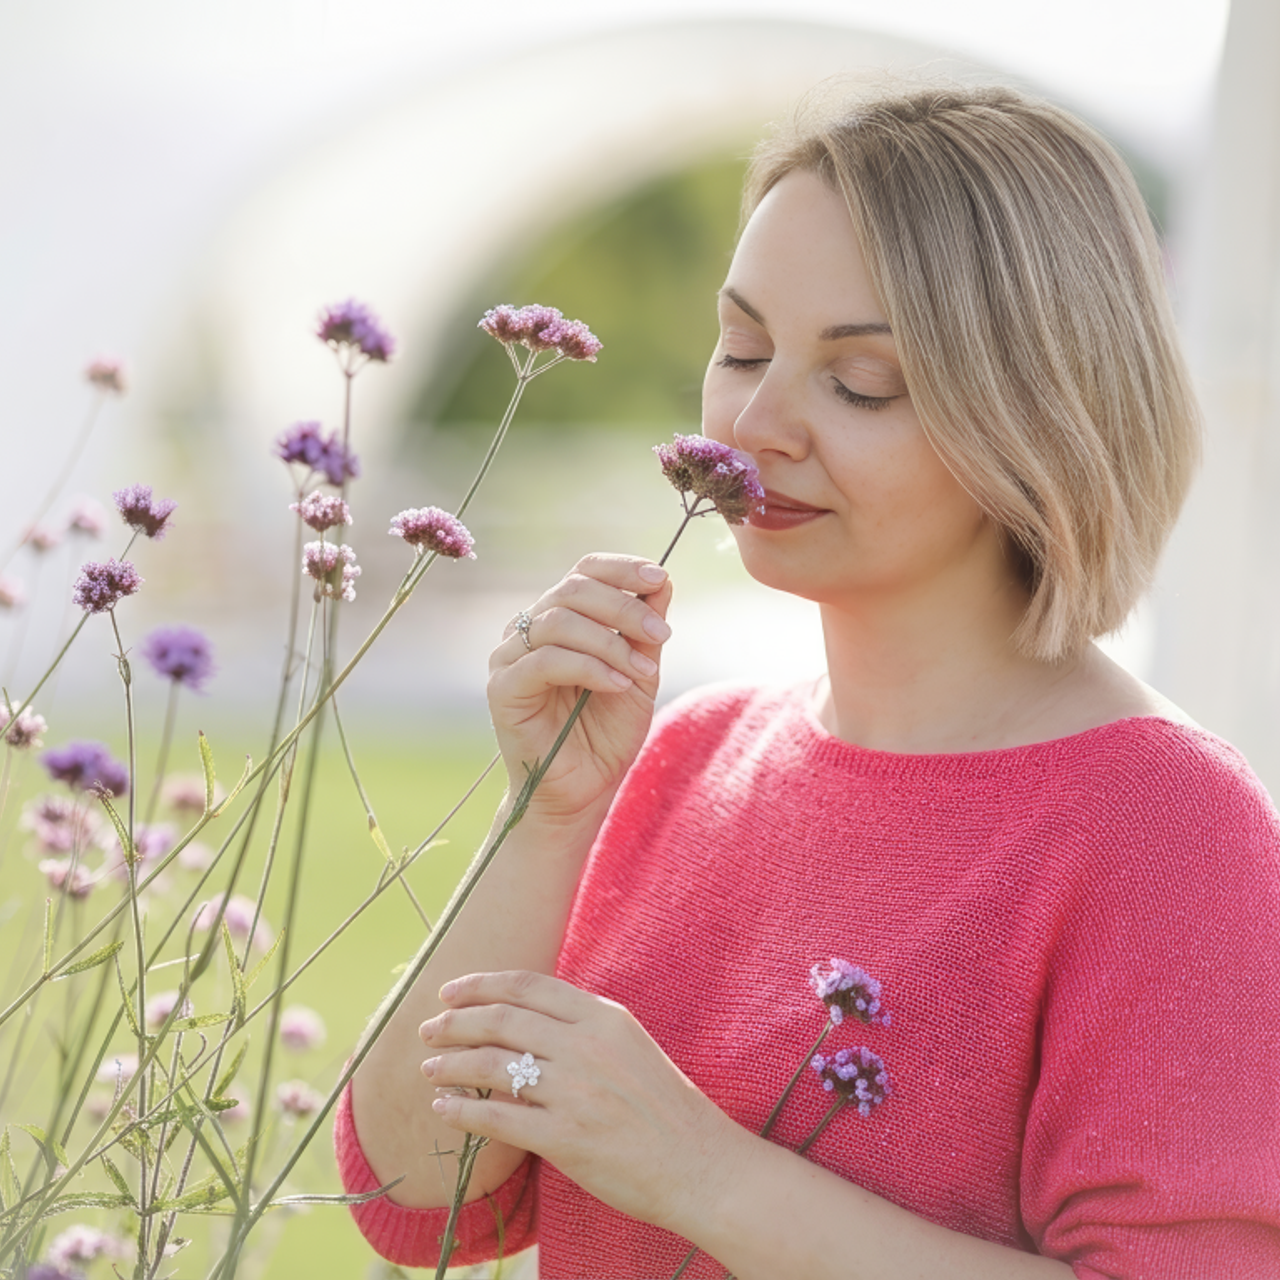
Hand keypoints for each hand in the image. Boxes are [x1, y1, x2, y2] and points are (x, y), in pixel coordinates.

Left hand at [419, 971, 738, 1232]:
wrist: (701, 1165)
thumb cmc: (666, 1108)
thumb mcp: (630, 1046)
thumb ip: (584, 1029)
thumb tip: (525, 1022)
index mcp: (604, 1017)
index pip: (528, 986)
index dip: (482, 984)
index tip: (451, 991)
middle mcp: (586, 1046)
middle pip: (502, 1020)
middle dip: (455, 1022)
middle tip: (428, 1029)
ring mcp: (574, 1091)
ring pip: (492, 1066)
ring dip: (450, 1065)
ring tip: (429, 1069)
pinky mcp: (566, 1138)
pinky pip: (498, 1118)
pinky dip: (462, 1112)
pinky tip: (443, 1110)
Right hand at [487, 555, 672, 822]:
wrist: (582, 792)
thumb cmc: (606, 734)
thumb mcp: (638, 674)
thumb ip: (644, 630)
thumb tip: (663, 580)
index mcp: (559, 617)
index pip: (584, 571)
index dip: (622, 568)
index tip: (660, 578)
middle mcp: (528, 629)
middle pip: (573, 589)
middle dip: (624, 607)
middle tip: (662, 633)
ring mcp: (509, 656)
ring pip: (559, 621)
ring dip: (611, 642)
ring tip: (642, 673)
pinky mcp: (502, 687)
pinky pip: (545, 660)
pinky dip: (590, 667)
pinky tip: (617, 685)